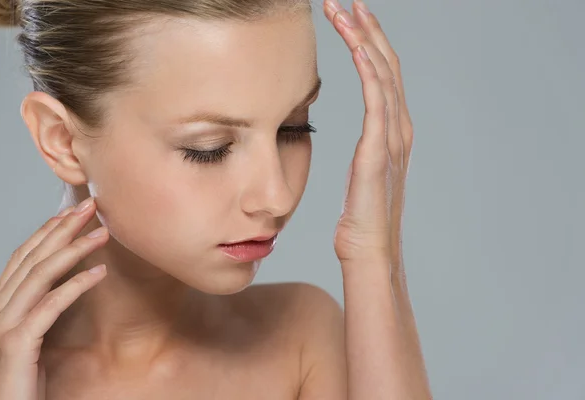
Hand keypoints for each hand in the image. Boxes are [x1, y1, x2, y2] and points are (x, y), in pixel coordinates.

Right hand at [0, 197, 107, 399]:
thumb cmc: (21, 376)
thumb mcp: (29, 333)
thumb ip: (37, 304)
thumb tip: (62, 278)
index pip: (23, 256)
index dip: (48, 231)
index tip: (73, 211)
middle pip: (33, 258)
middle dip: (63, 228)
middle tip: (91, 207)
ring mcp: (2, 324)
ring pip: (41, 275)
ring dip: (74, 249)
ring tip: (102, 233)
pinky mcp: (18, 342)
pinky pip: (51, 305)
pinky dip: (76, 285)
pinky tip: (100, 273)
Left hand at [327, 0, 412, 267]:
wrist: (369, 250)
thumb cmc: (360, 219)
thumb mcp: (362, 175)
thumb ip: (365, 152)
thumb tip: (360, 145)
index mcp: (392, 133)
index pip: (383, 76)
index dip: (369, 43)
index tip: (351, 17)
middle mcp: (398, 129)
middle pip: (385, 66)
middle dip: (367, 29)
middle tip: (348, 1)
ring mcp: (392, 138)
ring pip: (381, 76)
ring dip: (364, 40)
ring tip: (345, 10)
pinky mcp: (378, 150)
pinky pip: (376, 101)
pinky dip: (368, 70)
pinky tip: (356, 46)